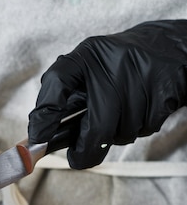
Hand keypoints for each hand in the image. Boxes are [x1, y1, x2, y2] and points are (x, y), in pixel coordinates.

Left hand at [28, 20, 186, 167]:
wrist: (164, 47)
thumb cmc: (115, 67)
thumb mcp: (83, 70)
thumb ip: (59, 99)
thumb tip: (40, 136)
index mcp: (86, 56)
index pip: (57, 81)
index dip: (45, 115)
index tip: (39, 138)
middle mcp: (113, 63)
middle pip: (97, 126)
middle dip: (86, 151)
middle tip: (78, 156)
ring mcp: (141, 77)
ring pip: (123, 133)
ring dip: (117, 136)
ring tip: (118, 116)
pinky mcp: (164, 90)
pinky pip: (145, 128)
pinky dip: (139, 128)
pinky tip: (139, 110)